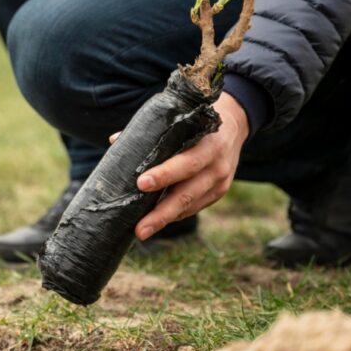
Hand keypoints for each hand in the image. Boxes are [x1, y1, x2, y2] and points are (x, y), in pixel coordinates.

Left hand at [110, 93, 248, 240]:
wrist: (235, 123)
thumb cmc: (196, 120)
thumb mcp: (180, 119)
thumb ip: (152, 131)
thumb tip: (115, 141)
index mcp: (208, 143)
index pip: (186, 162)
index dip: (164, 175)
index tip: (141, 184)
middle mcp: (217, 165)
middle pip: (187, 193)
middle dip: (161, 212)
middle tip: (139, 228)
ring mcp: (221, 181)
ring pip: (190, 205)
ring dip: (164, 219)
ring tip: (141, 231)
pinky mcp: (219, 192)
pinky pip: (194, 207)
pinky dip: (175, 214)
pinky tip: (157, 220)